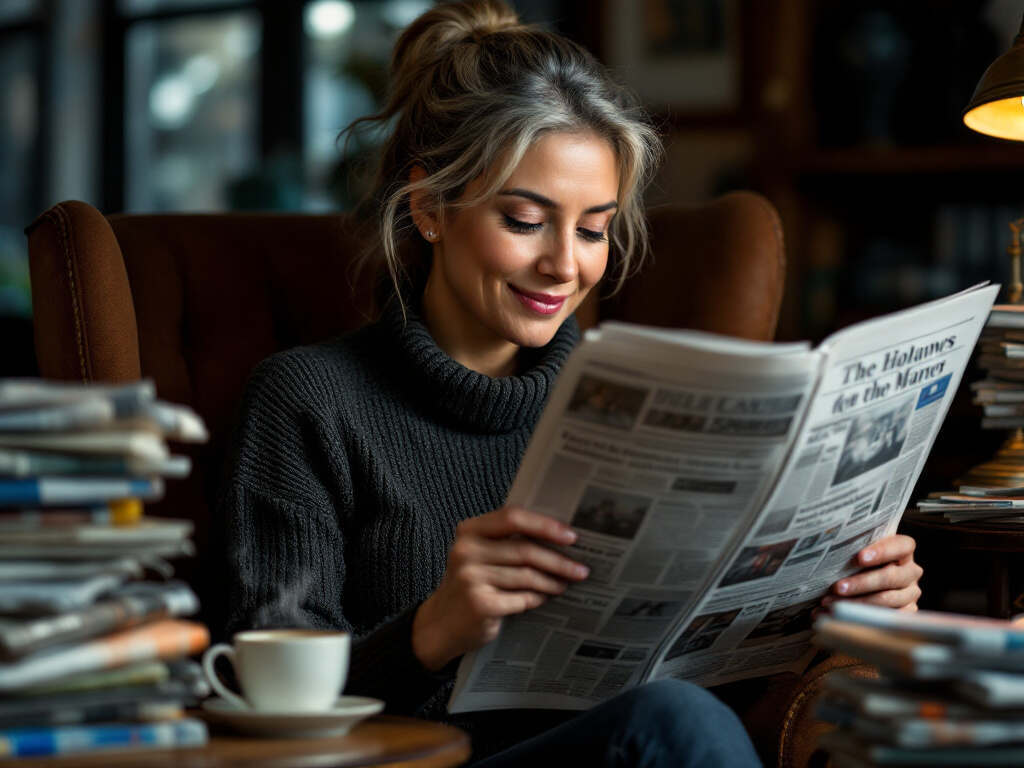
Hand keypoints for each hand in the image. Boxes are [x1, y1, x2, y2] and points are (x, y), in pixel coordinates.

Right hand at [412, 506, 589, 670]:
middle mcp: (466, 551)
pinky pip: (522, 599)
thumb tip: (558, 538)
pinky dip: (537, 599)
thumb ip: (506, 541)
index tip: (571, 536)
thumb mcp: (479, 554)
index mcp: (469, 531)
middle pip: (525, 550)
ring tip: (565, 584)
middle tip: (581, 569)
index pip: (512, 517)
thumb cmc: (469, 584)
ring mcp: (471, 578)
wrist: (440, 624)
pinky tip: (544, 599)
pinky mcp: (481, 604)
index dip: (545, 525)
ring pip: (527, 576)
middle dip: (558, 560)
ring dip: (552, 582)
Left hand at [824, 534, 922, 611]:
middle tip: (837, 587)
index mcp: (904, 550)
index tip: (859, 558)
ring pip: (888, 599)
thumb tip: (832, 554)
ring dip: (857, 602)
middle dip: (862, 583)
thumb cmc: (857, 562)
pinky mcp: (907, 612)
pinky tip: (841, 615)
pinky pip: (888, 617)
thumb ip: (854, 549)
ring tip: (830, 603)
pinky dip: (863, 616)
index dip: (882, 551)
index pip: (902, 546)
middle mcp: (911, 571)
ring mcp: (911, 593)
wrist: (864, 585)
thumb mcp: (858, 553)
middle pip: (891, 576)